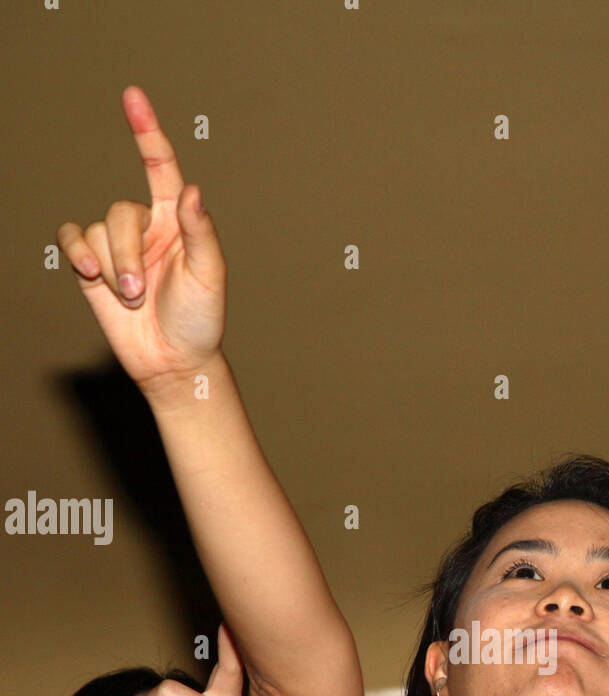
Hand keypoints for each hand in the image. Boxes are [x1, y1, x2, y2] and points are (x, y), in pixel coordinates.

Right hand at [56, 87, 225, 391]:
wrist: (173, 361)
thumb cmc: (200, 320)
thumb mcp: (209, 275)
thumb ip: (200, 231)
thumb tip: (191, 189)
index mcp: (176, 222)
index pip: (160, 167)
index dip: (147, 132)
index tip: (133, 96)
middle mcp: (146, 227)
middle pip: (121, 211)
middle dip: (127, 255)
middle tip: (140, 294)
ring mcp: (118, 247)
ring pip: (98, 230)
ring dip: (111, 268)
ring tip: (130, 299)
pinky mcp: (93, 266)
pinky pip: (73, 239)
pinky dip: (79, 254)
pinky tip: (90, 275)